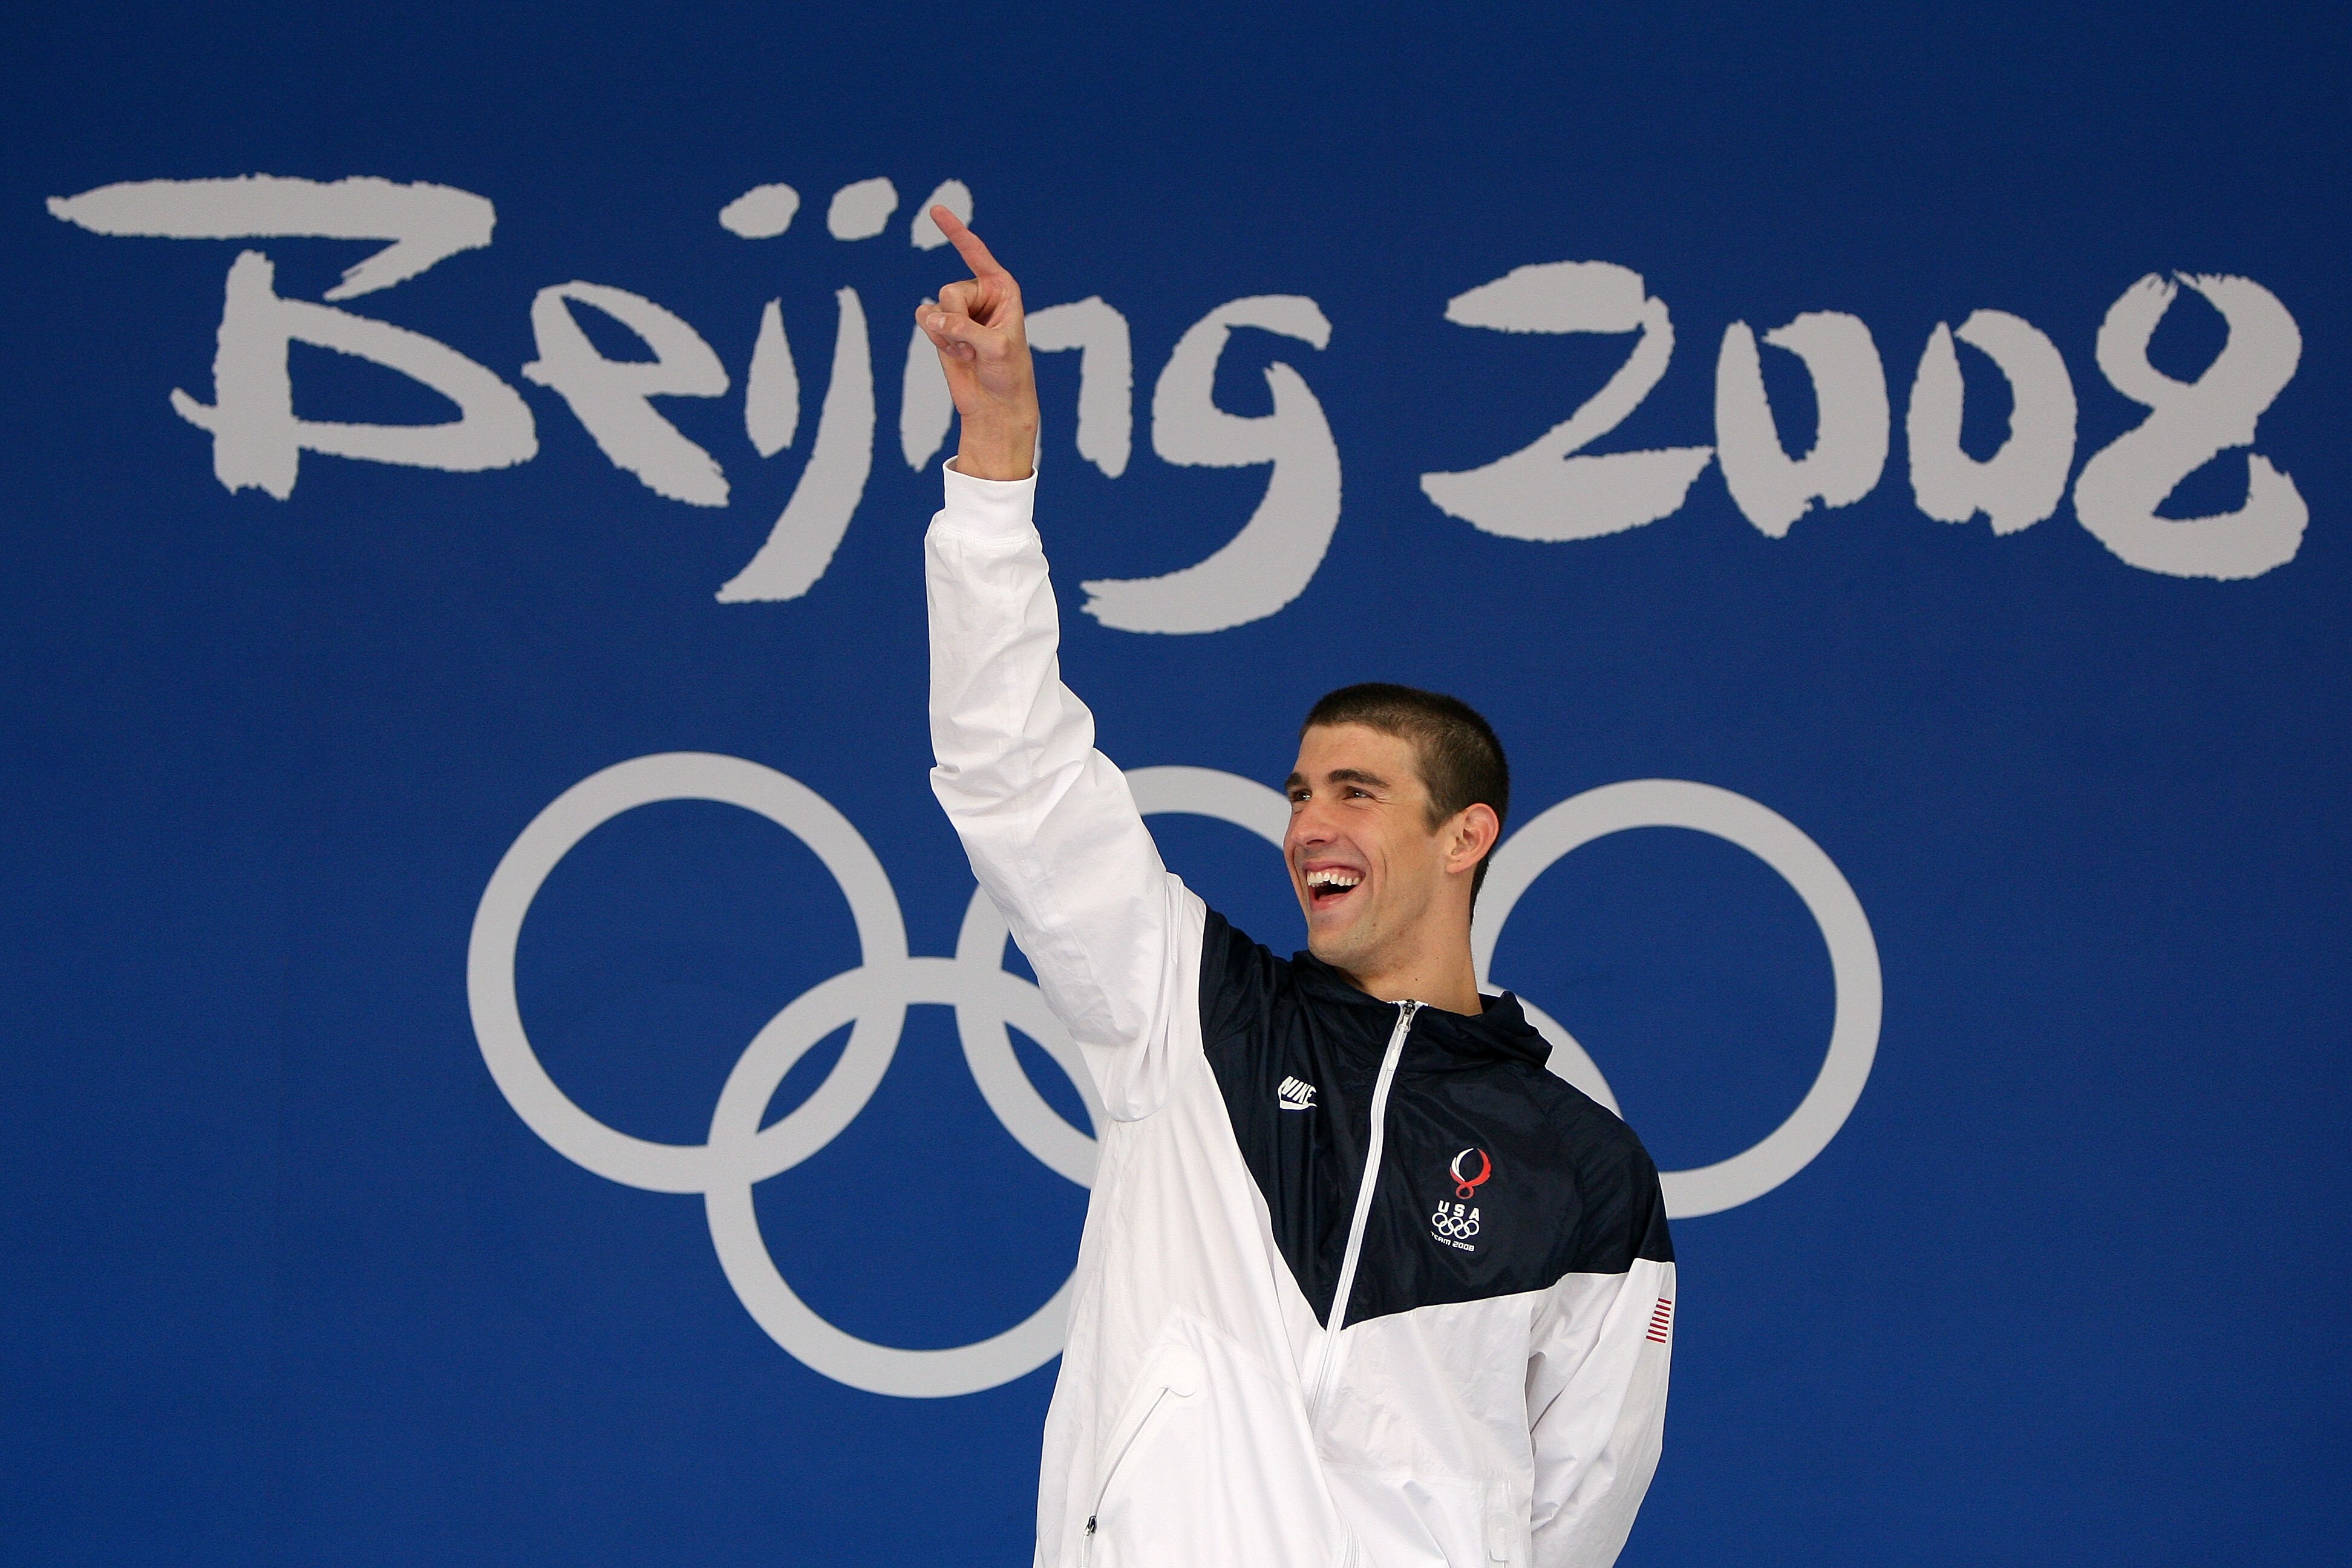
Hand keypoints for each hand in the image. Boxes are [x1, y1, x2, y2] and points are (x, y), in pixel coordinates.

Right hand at [915, 207, 1039, 480]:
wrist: (996, 406)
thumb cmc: (1008, 374)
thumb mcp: (996, 349)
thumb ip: (964, 328)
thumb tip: (929, 316)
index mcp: (1002, 288)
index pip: (975, 253)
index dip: (955, 232)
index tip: (935, 210)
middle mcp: (980, 294)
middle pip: (949, 290)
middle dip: (958, 321)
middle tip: (976, 344)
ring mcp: (958, 311)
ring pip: (934, 307)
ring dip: (947, 335)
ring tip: (969, 352)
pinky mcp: (941, 328)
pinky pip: (923, 321)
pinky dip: (936, 341)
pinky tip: (956, 355)